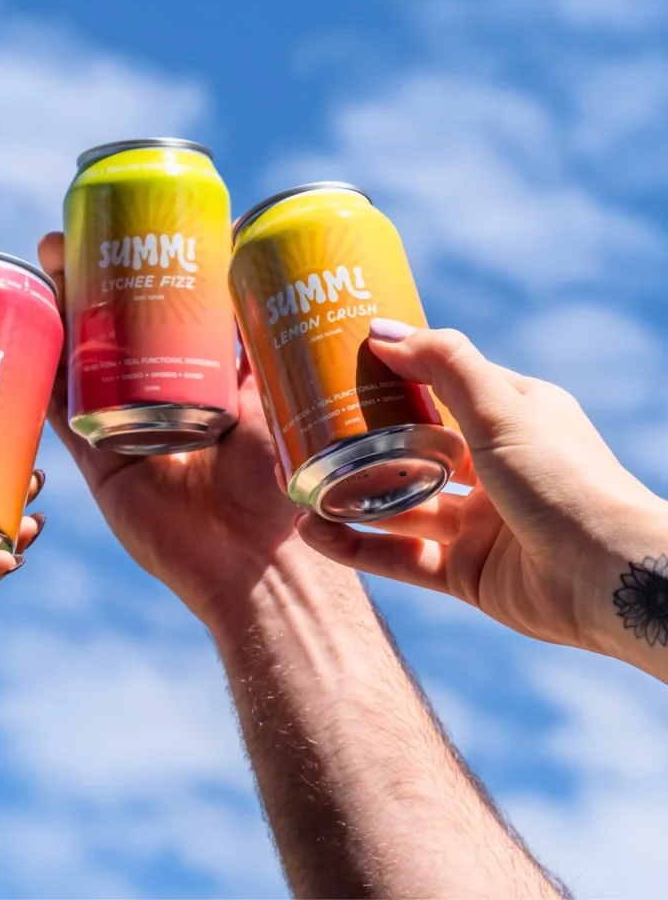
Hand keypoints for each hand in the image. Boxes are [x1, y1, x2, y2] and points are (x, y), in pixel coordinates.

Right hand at [37, 233, 300, 629]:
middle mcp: (152, 394)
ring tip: (37, 271)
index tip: (115, 224)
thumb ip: (258, 330)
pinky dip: (34, 374)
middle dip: (79, 280)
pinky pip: (55, 411)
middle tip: (60, 240)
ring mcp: (119, 424)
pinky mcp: (94, 458)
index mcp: (196, 376)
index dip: (130, 267)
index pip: (154, 308)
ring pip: (74, 359)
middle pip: (104, 325)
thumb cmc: (279, 476)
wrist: (251, 558)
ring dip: (50, 315)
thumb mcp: (274, 387)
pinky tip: (18, 334)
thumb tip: (249, 243)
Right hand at [294, 318, 667, 659]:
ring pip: (399, 504)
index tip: (340, 364)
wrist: (610, 577)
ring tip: (298, 485)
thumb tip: (381, 331)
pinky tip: (316, 534)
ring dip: (351, 496)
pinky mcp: (465, 572)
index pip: (443, 386)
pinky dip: (358, 547)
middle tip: (307, 429)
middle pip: (412, 448)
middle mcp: (494, 468)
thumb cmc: (564, 479)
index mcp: (512, 417)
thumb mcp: (502, 407)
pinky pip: (400, 555)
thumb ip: (443, 364)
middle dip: (362, 441)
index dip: (395, 375)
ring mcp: (478, 522)